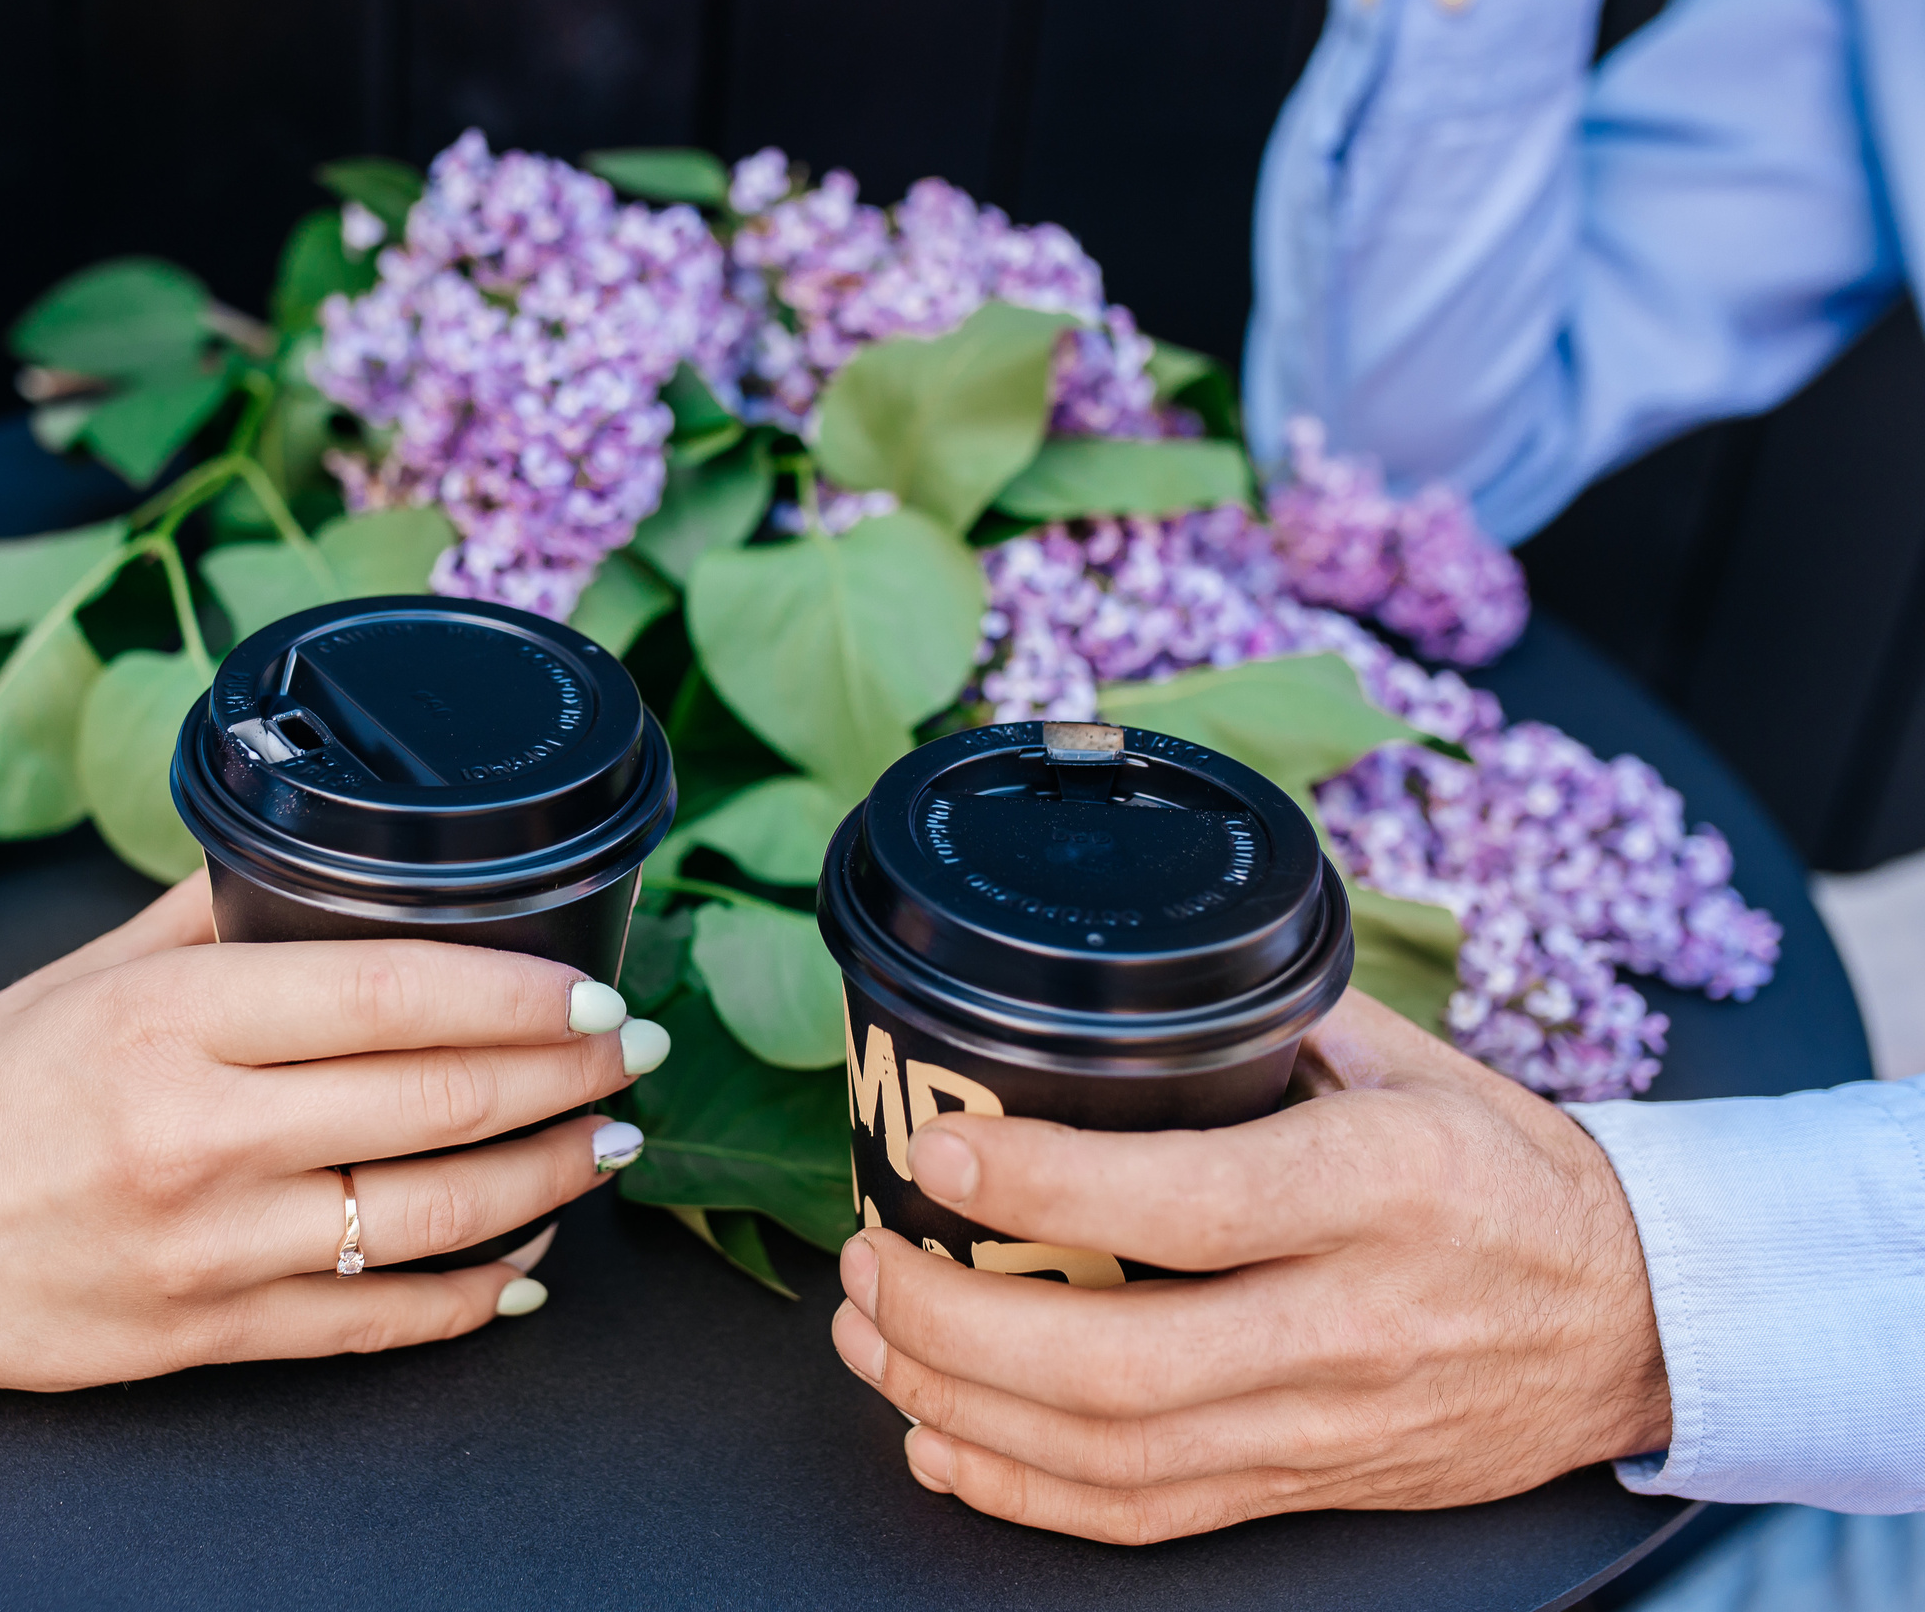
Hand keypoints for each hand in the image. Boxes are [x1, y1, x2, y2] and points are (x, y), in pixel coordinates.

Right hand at [0, 871, 654, 1532]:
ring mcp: (211, 1247)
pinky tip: (526, 1261)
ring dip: (546, 1180)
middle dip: (565, 1078)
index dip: (516, 991)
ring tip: (608, 1145)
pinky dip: (470, 1295)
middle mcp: (198, 1133)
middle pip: (436, 1103)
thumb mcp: (78, 974)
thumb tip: (319, 858)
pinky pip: (377, 1322)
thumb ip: (206, 915)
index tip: (591, 988)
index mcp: (170, 1019)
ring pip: (430, 1218)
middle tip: (634, 1053)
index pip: (389, 994)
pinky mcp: (209, 1335)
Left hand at [829, 990, 1672, 1542]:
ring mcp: (1327, 1424)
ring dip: (960, 1408)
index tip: (940, 1152)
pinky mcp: (1308, 1487)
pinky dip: (1023, 1492)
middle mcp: (1350, 1320)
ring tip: (873, 1342)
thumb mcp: (1414, 1064)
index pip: (1190, 1201)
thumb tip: (1114, 985)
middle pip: (1121, 1367)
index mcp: (1382, 1187)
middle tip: (866, 1264)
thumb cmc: (1511, 1173)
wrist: (1635, 1321)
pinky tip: (940, 1445)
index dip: (1043, 1189)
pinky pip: (1148, 1517)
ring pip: (1113, 1456)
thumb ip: (1270, 1026)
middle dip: (955, 1325)